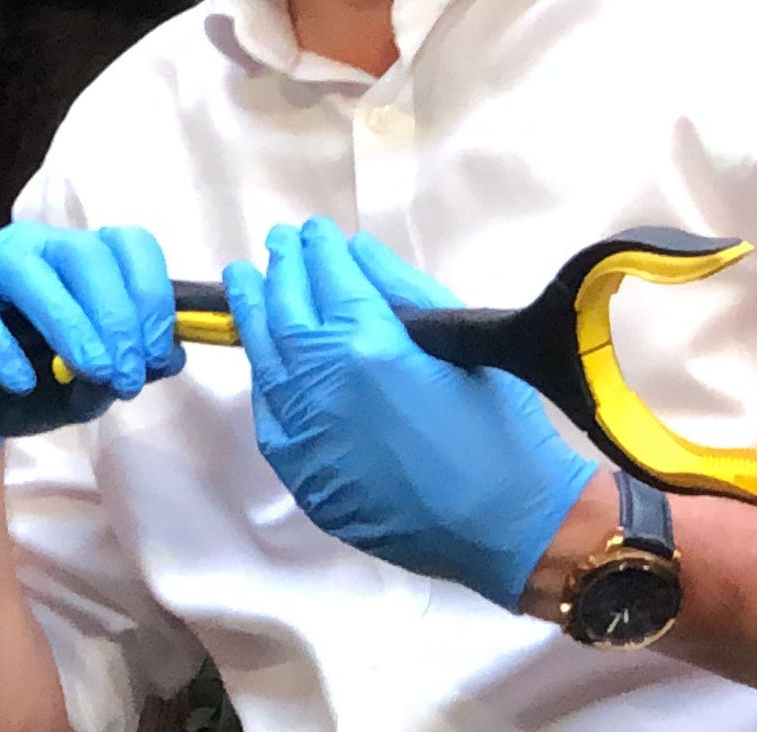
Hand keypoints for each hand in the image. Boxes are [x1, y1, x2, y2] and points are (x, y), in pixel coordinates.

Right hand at [0, 222, 184, 476]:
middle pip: (84, 252)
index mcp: (78, 262)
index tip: (156, 353)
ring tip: (88, 372)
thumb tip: (170, 360)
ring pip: (27, 268)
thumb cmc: (18, 388)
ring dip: (67, 322)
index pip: (127, 245)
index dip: (150, 293)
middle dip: (114, 315)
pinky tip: (18, 381)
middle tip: (124, 374)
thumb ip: (117, 375)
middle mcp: (36, 247)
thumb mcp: (76, 392)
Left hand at [226, 219, 597, 609]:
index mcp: (368, 347)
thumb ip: (403, 290)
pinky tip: (265, 359)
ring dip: (255, 316)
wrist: (508, 525)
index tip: (314, 231)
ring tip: (247, 282)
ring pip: (266, 363)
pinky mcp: (305, 480)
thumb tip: (357, 253)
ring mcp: (307, 438)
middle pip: (286, 315)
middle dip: (280, 272)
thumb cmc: (500, 428)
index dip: (319, 250)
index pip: (329, 280)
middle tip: (278, 243)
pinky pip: (271, 418)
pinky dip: (265, 379)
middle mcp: (323, 389)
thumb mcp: (461, 341)